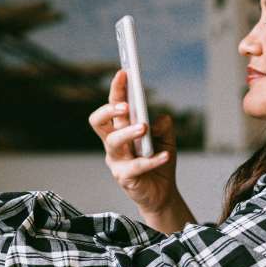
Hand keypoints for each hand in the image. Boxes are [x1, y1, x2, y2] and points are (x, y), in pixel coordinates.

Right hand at [89, 70, 180, 215]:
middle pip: (99, 122)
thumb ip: (163, 126)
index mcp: (120, 129)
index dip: (116, 89)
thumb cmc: (158, 161)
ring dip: (128, 132)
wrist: (162, 193)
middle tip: (126, 105)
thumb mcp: (166, 138)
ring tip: (144, 127)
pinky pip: (135, 166)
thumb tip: (158, 119)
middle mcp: (113, 143)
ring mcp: (116, 161)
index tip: (124, 73)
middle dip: (109, 109)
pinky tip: (165, 155)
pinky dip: (152, 159)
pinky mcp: (124, 178)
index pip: (113, 106)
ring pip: (113, 142)